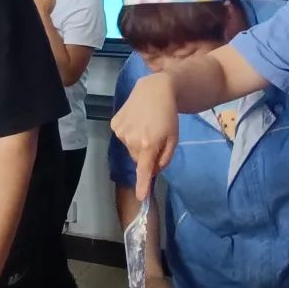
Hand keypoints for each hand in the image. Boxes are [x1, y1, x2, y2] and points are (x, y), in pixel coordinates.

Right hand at [110, 73, 178, 199]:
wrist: (155, 90)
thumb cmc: (168, 115)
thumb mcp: (173, 138)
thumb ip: (165, 158)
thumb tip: (153, 170)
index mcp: (149, 144)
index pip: (144, 169)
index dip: (142, 185)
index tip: (140, 197)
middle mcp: (132, 140)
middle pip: (137, 158)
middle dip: (145, 155)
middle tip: (154, 139)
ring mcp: (121, 131)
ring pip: (129, 148)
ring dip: (137, 143)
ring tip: (145, 126)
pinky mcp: (115, 123)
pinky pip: (122, 137)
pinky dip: (129, 134)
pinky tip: (136, 121)